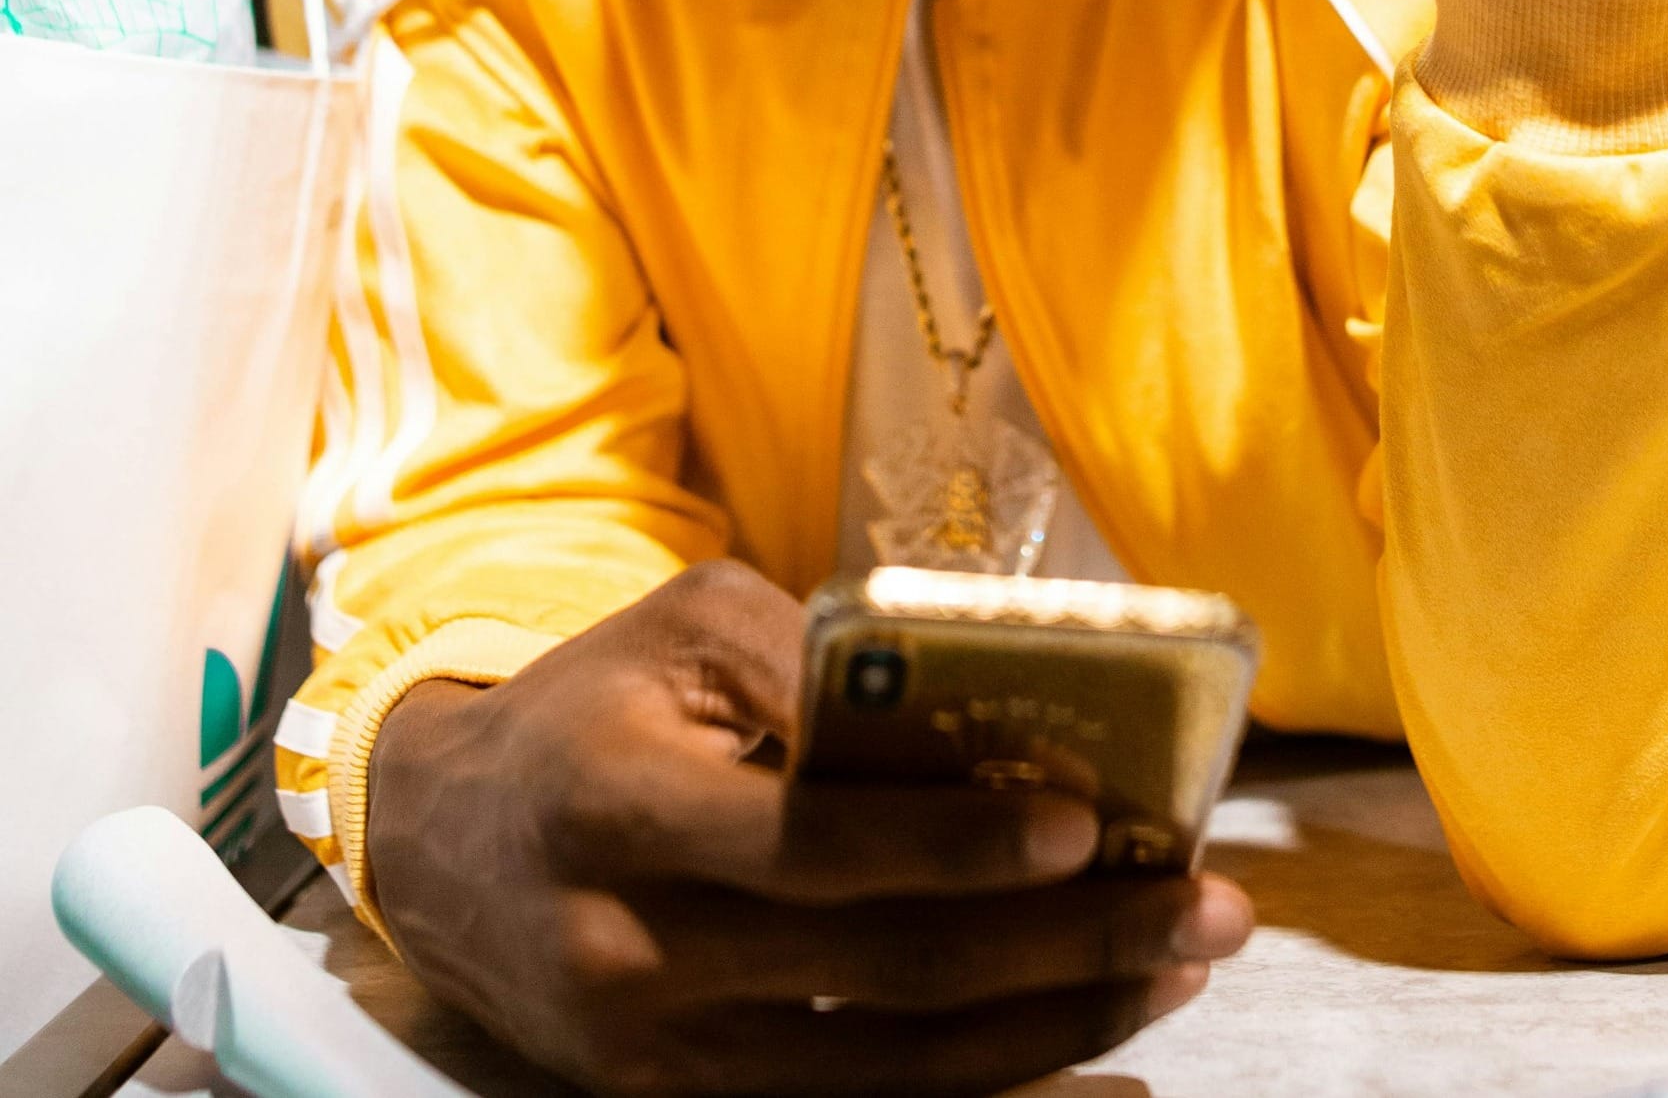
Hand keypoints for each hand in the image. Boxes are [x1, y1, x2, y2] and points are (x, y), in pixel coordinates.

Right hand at [368, 560, 1254, 1096]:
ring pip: (890, 1073)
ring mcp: (655, 1057)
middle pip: (883, 975)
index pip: (810, 844)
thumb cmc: (590, 712)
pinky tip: (1094, 1081)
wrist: (445, 844)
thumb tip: (983, 709)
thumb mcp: (678, 630)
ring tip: (1174, 975)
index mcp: (619, 804)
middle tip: (1207, 911)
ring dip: (1056, 1030)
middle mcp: (631, 950)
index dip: (954, 847)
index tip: (1090, 828)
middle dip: (1067, 947)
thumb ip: (810, 654)